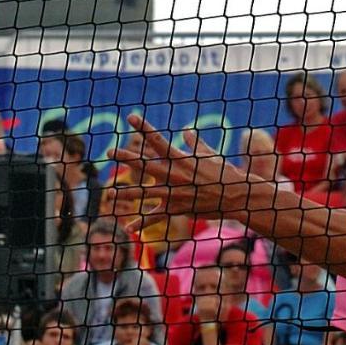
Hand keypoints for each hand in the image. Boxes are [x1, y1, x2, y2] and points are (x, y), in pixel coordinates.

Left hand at [110, 115, 250, 220]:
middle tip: (110, 152)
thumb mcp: (209, 154)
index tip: (130, 116)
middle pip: (144, 164)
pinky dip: (141, 223)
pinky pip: (155, 217)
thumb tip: (187, 132)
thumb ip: (195, 144)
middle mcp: (173, 174)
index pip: (157, 139)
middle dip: (126, 158)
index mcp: (180, 158)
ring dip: (126, 193)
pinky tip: (128, 228)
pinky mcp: (176, 209)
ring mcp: (173, 193)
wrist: (235, 196)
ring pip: (144, 193)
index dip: (143, 127)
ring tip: (110, 193)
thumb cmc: (223, 172)